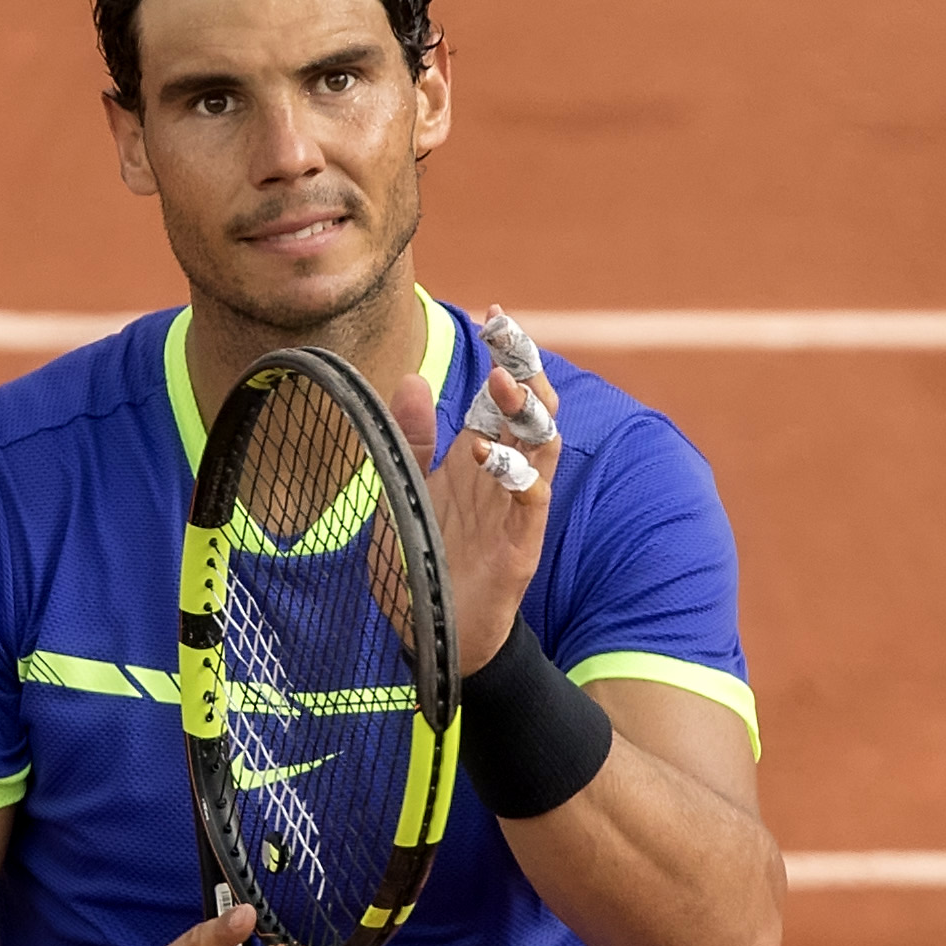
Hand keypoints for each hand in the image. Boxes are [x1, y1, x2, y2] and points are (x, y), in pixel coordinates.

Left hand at [387, 306, 560, 675]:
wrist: (430, 631)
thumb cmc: (419, 561)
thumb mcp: (402, 491)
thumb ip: (410, 439)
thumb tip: (409, 378)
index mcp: (474, 457)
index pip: (499, 394)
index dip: (503, 354)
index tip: (494, 315)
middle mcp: (501, 474)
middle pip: (529, 408)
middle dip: (525, 367)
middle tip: (510, 332)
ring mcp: (515, 507)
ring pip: (543, 444)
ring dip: (529, 411)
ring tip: (507, 381)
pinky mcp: (520, 542)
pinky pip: (530, 499)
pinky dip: (516, 472)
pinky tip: (489, 454)